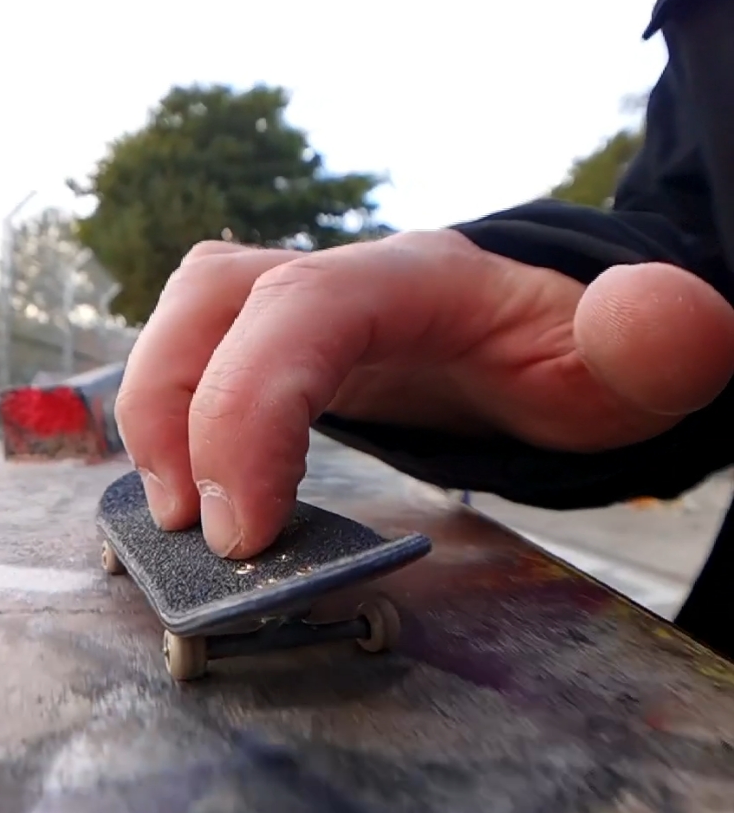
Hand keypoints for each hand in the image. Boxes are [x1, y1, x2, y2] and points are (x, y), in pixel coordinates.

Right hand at [115, 232, 733, 557]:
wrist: (558, 346)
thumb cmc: (583, 360)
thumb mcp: (634, 359)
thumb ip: (658, 337)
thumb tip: (656, 326)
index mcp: (417, 280)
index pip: (298, 311)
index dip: (248, 408)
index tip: (247, 530)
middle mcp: (339, 283)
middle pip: (211, 296)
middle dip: (172, 407)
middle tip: (191, 532)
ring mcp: (300, 315)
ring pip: (187, 320)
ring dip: (155, 413)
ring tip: (172, 521)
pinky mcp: (280, 356)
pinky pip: (196, 360)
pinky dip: (168, 419)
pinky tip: (176, 491)